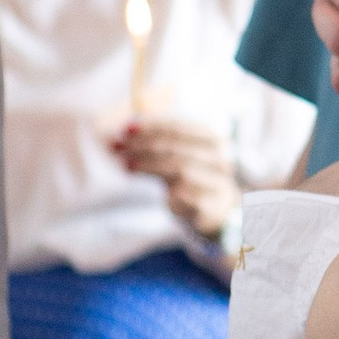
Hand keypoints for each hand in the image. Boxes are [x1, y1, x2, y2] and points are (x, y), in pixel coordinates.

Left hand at [113, 115, 237, 240]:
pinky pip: (186, 197)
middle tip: (119, 147)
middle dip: (143, 146)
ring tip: (126, 164)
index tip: (126, 129)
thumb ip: (158, 143)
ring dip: (148, 165)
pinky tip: (155, 191)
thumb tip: (125, 131)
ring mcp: (217, 182)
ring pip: (179, 170)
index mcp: (212, 139)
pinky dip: (169, 194)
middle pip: (175, 149)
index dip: (151, 127)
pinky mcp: (211, 207)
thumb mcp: (180, 155)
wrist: (219, 210)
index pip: (178, 129)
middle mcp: (218, 158)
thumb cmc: (195, 177)